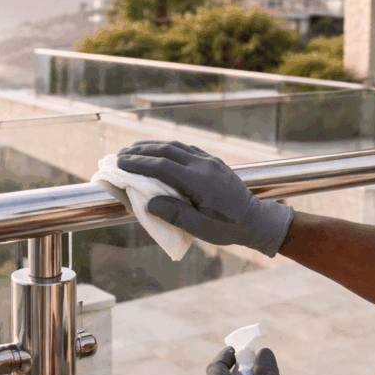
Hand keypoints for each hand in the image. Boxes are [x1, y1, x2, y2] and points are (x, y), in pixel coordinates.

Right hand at [116, 141, 293, 256]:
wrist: (256, 219)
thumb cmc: (228, 228)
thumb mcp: (202, 228)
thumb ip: (175, 215)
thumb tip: (149, 203)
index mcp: (200, 181)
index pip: (163, 166)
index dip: (139, 163)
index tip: (120, 163)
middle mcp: (204, 165)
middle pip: (167, 150)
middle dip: (141, 151)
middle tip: (119, 155)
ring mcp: (209, 161)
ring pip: (176, 146)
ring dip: (152, 146)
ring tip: (133, 151)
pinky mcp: (213, 161)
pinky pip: (186, 149)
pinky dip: (167, 148)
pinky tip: (157, 152)